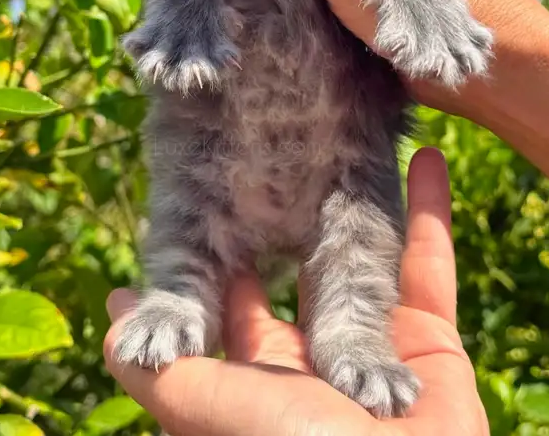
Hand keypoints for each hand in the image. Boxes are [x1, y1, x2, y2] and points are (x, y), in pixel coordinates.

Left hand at [104, 149, 487, 435]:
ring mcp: (375, 344)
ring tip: (359, 140)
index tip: (216, 197)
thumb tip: (115, 328)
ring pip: (373, 253)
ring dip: (372, 196)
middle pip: (303, 271)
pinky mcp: (433, 341)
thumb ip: (166, 369)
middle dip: (298, 214)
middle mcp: (315, 357)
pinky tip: (429, 158)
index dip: (224, 254)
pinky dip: (431, 210)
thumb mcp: (211, 408)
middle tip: (286, 154)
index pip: (234, 305)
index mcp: (262, 376)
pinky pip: (432, 262)